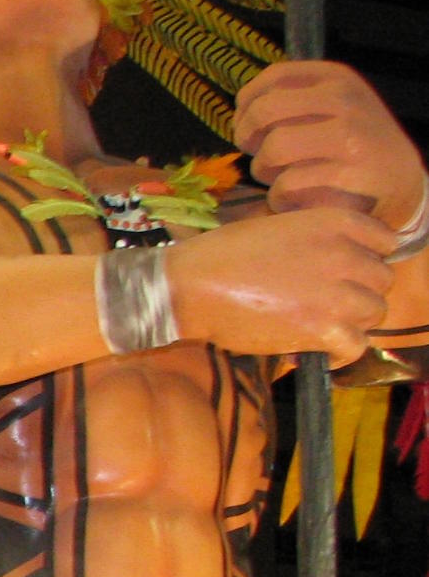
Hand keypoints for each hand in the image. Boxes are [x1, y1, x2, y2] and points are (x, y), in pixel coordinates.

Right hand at [169, 205, 395, 366]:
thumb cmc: (222, 255)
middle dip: (359, 294)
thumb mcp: (278, 226)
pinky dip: (340, 354)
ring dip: (352, 323)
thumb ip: (315, 236)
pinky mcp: (322, 329)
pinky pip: (356, 347)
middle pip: (381, 280)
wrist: (192, 286)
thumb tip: (332, 261)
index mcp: (334, 222)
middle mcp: (344, 254)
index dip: (368, 260)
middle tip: (328, 305)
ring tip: (323, 328)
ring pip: (374, 313)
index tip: (348, 275)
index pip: (385, 241)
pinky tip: (318, 352)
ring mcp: (336, 293)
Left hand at [235, 60, 425, 230]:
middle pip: (263, 111)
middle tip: (256, 155)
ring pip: (273, 148)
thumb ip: (294, 99)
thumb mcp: (334, 107)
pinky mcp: (347, 173)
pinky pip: (287, 184)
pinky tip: (288, 199)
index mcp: (335, 77)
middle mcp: (343, 99)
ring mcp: (348, 135)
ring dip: (262, 170)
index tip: (245, 126)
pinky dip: (278, 197)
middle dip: (247, 137)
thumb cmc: (354, 146)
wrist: (401, 183)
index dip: (246, 104)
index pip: (272, 77)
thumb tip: (242, 106)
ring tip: (275, 178)